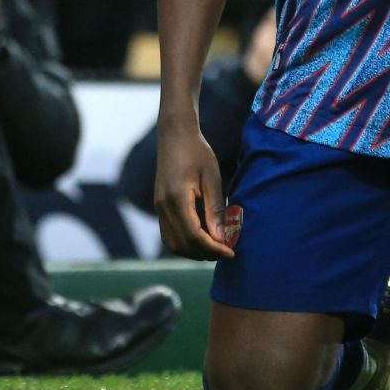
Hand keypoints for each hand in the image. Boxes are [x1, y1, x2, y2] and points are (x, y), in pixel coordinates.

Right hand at [154, 122, 235, 259]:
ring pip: (173, 243)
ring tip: (216, 249)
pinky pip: (169, 234)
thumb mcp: (212, 178)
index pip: (194, 236)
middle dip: (205, 253)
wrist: (175, 136)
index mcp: (177, 199)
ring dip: (193, 252)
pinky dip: (185, 243)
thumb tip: (221, 238)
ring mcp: (159, 208)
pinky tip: (202, 240)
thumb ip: (215, 209)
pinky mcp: (160, 207)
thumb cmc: (198, 152)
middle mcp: (163, 207)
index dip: (213, 248)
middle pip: (182, 244)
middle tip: (226, 252)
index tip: (231, 252)